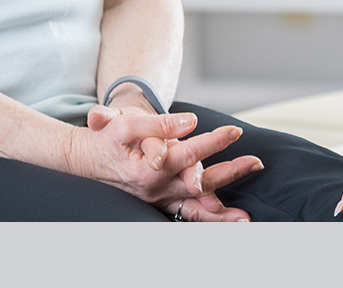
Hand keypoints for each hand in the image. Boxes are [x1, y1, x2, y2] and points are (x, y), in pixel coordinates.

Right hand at [76, 106, 262, 212]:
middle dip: (229, 173)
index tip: (234, 131)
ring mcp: (160, 198)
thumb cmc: (107, 138)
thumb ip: (158, 124)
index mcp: (148, 168)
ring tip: (247, 216)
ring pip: (197, 205)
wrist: (86, 159)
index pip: (186, 154)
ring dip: (223, 211)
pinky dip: (211, 218)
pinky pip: (191, 215)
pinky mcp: (162, 202)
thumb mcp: (125, 123)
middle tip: (256, 162)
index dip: (211, 142)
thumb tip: (189, 122)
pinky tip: (233, 221)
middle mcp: (156, 188)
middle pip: (198, 183)